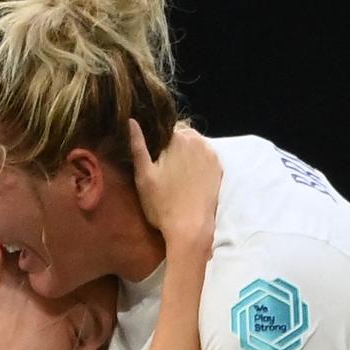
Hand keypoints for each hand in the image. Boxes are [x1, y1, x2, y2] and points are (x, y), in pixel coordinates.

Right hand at [128, 119, 221, 250]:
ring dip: (185, 151)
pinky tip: (188, 177)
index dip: (157, 139)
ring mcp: (212, 155)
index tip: (152, 154)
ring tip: (175, 172)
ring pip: (195, 144)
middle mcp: (199, 142)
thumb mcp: (143, 175)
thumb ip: (138, 146)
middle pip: (182, 133)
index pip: (165, 126)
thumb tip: (131, 121)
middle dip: (172, 144)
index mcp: (179, 139)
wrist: (191, 228)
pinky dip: (197, 161)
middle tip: (162, 166)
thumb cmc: (162, 204)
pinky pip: (205, 156)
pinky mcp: (218, 169)